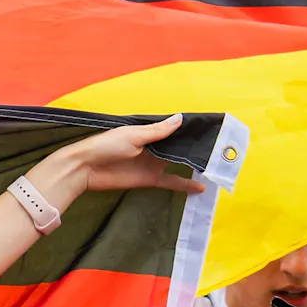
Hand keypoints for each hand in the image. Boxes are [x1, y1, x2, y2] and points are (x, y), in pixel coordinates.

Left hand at [31, 116, 206, 213]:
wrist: (85, 169)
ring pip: (178, 164)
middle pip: (179, 147)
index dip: (191, 130)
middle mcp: (153, 147)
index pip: (174, 129)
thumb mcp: (133, 135)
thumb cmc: (105, 146)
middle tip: (222, 151)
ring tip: (216, 168)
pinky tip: (201, 188)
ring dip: (194, 166)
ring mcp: (152, 164)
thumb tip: (180, 118)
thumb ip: (158, 131)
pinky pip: (170, 182)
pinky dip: (185, 185)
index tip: (213, 130)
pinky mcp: (148, 180)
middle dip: (197, 148)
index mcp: (148, 132)